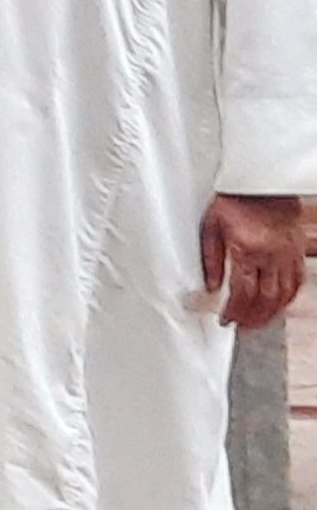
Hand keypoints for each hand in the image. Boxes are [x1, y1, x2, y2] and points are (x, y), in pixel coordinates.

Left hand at [201, 193, 304, 329]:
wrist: (261, 182)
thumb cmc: (234, 200)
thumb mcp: (211, 226)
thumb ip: (211, 259)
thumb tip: (211, 286)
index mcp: (247, 248)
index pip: (242, 290)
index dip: (234, 311)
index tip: (226, 319)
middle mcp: (272, 254)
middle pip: (266, 298)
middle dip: (252, 317)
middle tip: (240, 326)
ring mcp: (288, 254)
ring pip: (284, 294)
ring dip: (270, 313)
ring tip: (256, 322)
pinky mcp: (297, 251)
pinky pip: (297, 282)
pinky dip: (287, 298)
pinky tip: (278, 305)